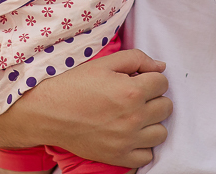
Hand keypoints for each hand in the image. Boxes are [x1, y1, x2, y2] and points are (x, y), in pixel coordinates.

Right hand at [24, 49, 171, 166]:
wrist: (49, 112)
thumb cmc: (74, 84)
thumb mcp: (105, 63)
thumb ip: (136, 59)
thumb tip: (161, 67)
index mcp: (131, 90)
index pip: (163, 82)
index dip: (152, 78)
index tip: (139, 80)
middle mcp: (133, 116)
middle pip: (166, 107)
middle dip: (154, 98)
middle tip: (137, 97)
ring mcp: (127, 139)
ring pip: (161, 133)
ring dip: (152, 123)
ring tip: (135, 116)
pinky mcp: (118, 156)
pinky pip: (147, 156)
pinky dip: (142, 146)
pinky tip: (130, 135)